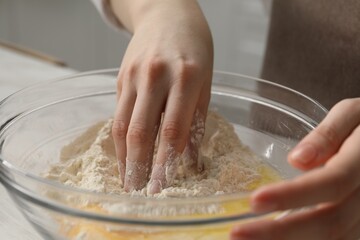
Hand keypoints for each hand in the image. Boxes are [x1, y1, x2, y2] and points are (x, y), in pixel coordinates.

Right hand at [110, 0, 212, 192]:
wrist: (167, 14)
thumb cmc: (194, 48)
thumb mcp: (205, 81)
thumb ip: (196, 120)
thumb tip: (191, 159)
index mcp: (185, 77)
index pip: (172, 130)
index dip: (166, 163)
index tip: (163, 186)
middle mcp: (155, 76)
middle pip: (140, 131)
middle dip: (138, 167)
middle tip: (138, 193)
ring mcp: (133, 76)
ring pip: (122, 124)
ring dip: (124, 157)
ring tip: (127, 180)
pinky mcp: (120, 77)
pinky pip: (118, 113)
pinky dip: (120, 138)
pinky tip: (124, 155)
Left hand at [231, 98, 359, 239]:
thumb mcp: (354, 115)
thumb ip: (329, 134)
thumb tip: (297, 160)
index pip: (331, 184)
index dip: (293, 195)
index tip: (254, 201)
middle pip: (330, 222)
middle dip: (281, 233)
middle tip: (238, 234)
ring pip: (335, 239)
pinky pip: (338, 239)